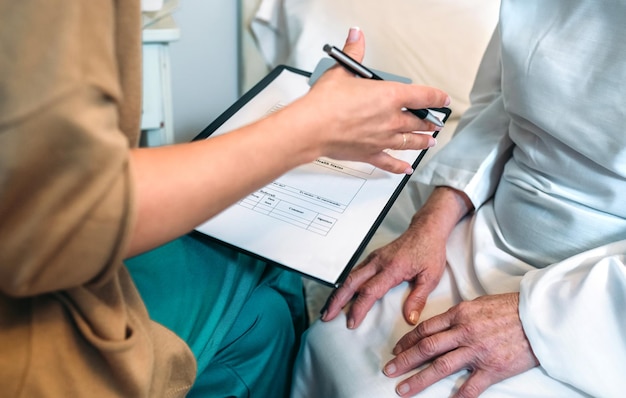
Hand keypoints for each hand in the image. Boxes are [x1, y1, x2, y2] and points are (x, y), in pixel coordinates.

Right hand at [289, 28, 449, 173]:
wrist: (312, 128)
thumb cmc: (326, 102)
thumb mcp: (341, 71)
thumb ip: (354, 53)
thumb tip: (356, 37)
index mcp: (390, 97)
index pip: (423, 97)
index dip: (437, 98)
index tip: (443, 99)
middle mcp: (391, 120)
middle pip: (418, 122)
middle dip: (429, 122)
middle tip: (435, 123)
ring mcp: (382, 139)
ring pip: (409, 142)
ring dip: (421, 141)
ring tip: (428, 142)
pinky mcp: (370, 153)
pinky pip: (389, 161)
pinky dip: (399, 166)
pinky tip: (405, 169)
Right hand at [322, 215, 447, 328]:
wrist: (426, 230)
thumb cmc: (429, 251)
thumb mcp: (431, 277)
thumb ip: (419, 298)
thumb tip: (410, 318)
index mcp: (392, 268)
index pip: (370, 291)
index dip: (358, 308)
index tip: (351, 322)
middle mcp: (378, 262)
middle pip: (351, 282)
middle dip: (337, 300)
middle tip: (327, 316)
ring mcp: (374, 259)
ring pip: (349, 276)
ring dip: (338, 293)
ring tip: (329, 309)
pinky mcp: (373, 258)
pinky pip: (355, 272)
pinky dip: (345, 285)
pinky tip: (341, 295)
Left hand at [384, 293, 538, 397]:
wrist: (539, 317)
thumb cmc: (510, 309)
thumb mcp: (478, 304)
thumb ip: (459, 316)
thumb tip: (442, 325)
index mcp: (459, 314)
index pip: (425, 329)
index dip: (407, 341)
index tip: (395, 350)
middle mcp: (464, 332)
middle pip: (426, 348)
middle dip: (404, 360)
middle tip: (388, 370)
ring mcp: (477, 351)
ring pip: (441, 367)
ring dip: (419, 380)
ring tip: (403, 389)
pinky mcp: (493, 368)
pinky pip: (471, 387)